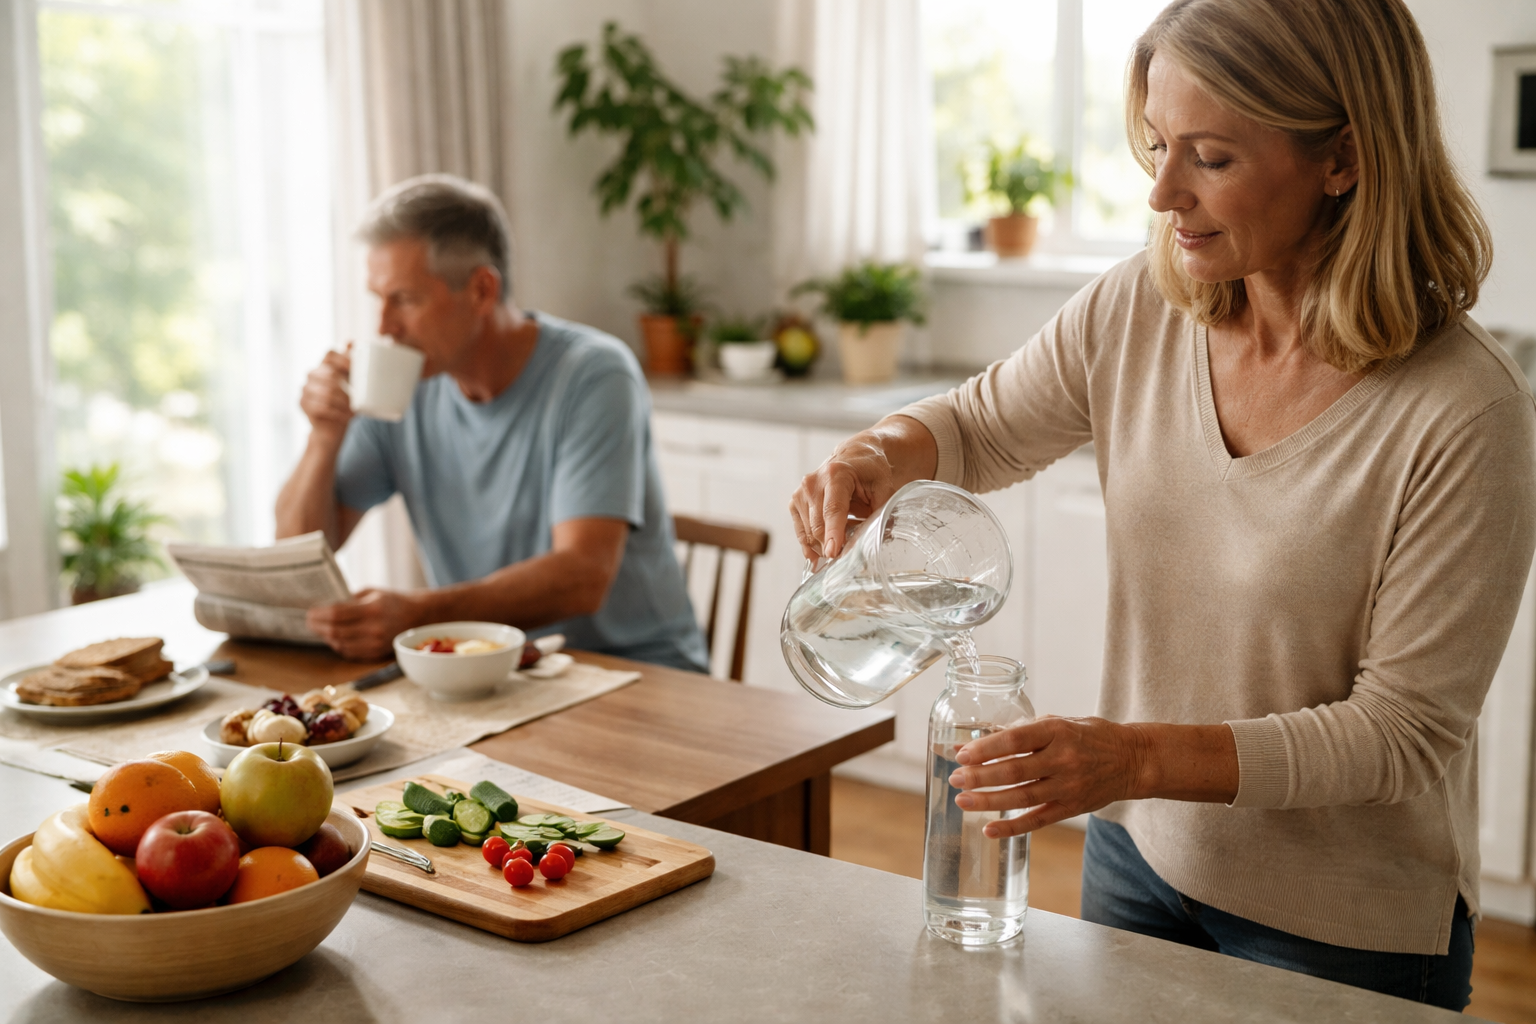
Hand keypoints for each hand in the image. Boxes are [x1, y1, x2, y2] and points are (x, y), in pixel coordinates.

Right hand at [300, 347, 353, 441]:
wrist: (332, 428)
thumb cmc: (345, 403)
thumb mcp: (353, 384)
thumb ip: (353, 364)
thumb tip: (352, 341)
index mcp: (324, 366)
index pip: (331, 354)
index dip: (345, 359)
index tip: (357, 371)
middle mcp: (312, 374)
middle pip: (331, 375)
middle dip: (348, 389)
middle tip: (359, 400)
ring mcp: (305, 389)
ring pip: (327, 392)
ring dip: (344, 403)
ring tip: (354, 411)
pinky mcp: (302, 403)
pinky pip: (322, 407)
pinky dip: (338, 413)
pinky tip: (346, 417)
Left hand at [306, 588, 423, 659]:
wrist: (418, 617)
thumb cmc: (393, 601)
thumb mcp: (372, 592)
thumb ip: (350, 599)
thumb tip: (325, 606)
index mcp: (372, 609)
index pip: (337, 614)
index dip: (320, 614)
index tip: (310, 611)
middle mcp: (373, 629)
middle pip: (335, 631)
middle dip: (318, 626)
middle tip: (309, 621)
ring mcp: (374, 643)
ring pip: (340, 644)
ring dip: (327, 636)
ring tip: (320, 628)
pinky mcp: (375, 653)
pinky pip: (349, 652)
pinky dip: (338, 645)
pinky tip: (334, 637)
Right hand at [789, 437, 902, 560]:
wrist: (855, 456)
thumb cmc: (871, 472)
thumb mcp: (883, 489)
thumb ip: (879, 514)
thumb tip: (876, 543)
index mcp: (836, 474)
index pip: (833, 509)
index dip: (833, 533)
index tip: (832, 553)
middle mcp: (813, 482)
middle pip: (818, 525)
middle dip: (830, 546)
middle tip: (846, 558)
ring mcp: (801, 492)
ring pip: (808, 532)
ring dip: (822, 546)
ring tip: (840, 548)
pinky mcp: (796, 501)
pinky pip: (801, 531)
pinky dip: (810, 544)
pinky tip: (820, 552)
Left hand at [946, 717, 1149, 838]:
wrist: (1133, 760)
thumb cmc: (1090, 736)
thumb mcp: (1060, 722)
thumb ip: (1023, 732)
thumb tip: (981, 740)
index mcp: (1057, 731)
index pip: (1015, 740)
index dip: (985, 749)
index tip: (961, 755)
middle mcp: (1063, 759)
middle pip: (1014, 771)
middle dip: (980, 776)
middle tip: (955, 779)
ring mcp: (1069, 786)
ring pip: (1022, 797)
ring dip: (989, 801)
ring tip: (963, 801)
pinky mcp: (1072, 808)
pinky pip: (1038, 820)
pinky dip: (1012, 827)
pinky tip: (990, 830)